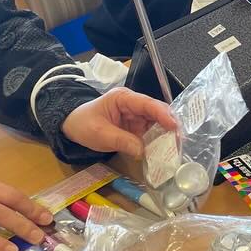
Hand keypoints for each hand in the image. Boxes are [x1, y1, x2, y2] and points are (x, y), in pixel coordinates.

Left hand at [61, 86, 176, 157]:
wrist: (71, 127)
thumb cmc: (83, 124)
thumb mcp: (99, 134)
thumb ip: (122, 141)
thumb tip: (143, 151)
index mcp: (124, 98)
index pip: (148, 104)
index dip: (163, 114)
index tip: (174, 127)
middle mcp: (134, 105)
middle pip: (157, 113)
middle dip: (169, 126)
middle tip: (179, 142)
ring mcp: (136, 116)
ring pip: (157, 124)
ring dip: (165, 136)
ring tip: (175, 149)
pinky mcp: (136, 127)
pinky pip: (150, 133)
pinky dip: (157, 142)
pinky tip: (163, 151)